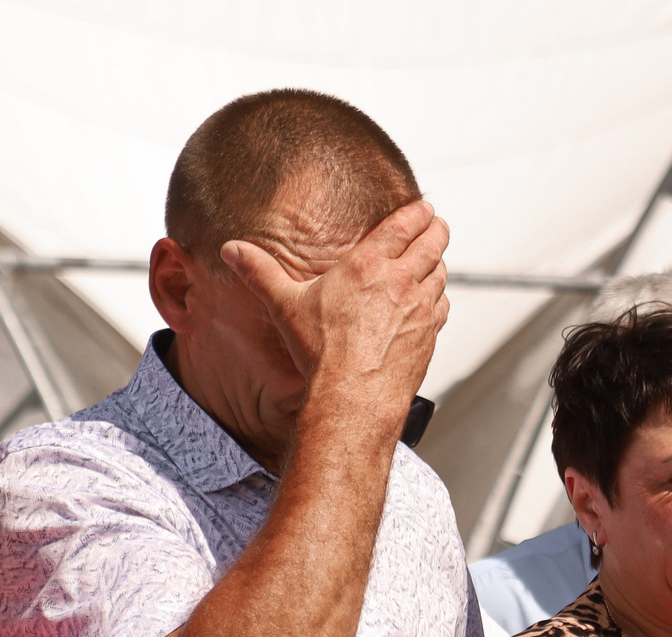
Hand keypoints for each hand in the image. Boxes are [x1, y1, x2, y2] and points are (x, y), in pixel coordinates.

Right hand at [221, 199, 450, 418]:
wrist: (354, 395)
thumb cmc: (322, 352)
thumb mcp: (285, 305)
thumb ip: (259, 272)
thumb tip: (230, 250)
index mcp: (368, 266)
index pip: (402, 227)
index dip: (416, 213)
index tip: (424, 207)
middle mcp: (400, 282)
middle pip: (431, 245)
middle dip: (436, 230)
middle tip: (437, 224)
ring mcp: (420, 309)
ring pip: (440, 274)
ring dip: (439, 261)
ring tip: (436, 256)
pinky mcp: (430, 334)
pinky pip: (441, 305)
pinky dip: (440, 295)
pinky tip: (434, 296)